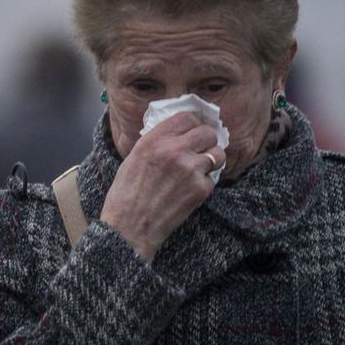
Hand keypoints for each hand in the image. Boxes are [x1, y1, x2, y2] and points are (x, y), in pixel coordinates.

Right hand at [101, 112, 225, 260]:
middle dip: (207, 141)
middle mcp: (174, 150)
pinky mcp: (199, 189)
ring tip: (200, 169)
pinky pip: (213, 179)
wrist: (129, 226)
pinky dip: (204, 184)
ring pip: (217, 154)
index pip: (187, 117)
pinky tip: (189, 190)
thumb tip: (178, 133)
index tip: (194, 130)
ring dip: (212, 161)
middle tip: (201, 150)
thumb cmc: (126, 194)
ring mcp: (190, 169)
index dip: (194, 123)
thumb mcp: (135, 157)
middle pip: (208, 133)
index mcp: (154, 140)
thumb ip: (157, 141)